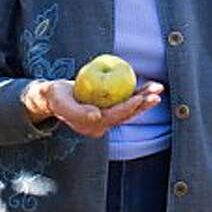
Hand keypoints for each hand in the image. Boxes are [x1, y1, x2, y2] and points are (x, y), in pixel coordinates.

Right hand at [35, 77, 164, 136]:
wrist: (53, 98)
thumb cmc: (56, 99)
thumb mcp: (62, 104)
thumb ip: (78, 112)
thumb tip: (97, 116)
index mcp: (94, 126)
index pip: (115, 116)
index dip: (128, 107)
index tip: (140, 98)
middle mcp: (103, 124)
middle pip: (127, 114)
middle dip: (143, 104)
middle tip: (156, 94)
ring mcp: (107, 116)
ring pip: (130, 109)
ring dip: (145, 99)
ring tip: (158, 88)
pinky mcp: (109, 107)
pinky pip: (125, 101)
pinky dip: (137, 93)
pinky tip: (148, 86)